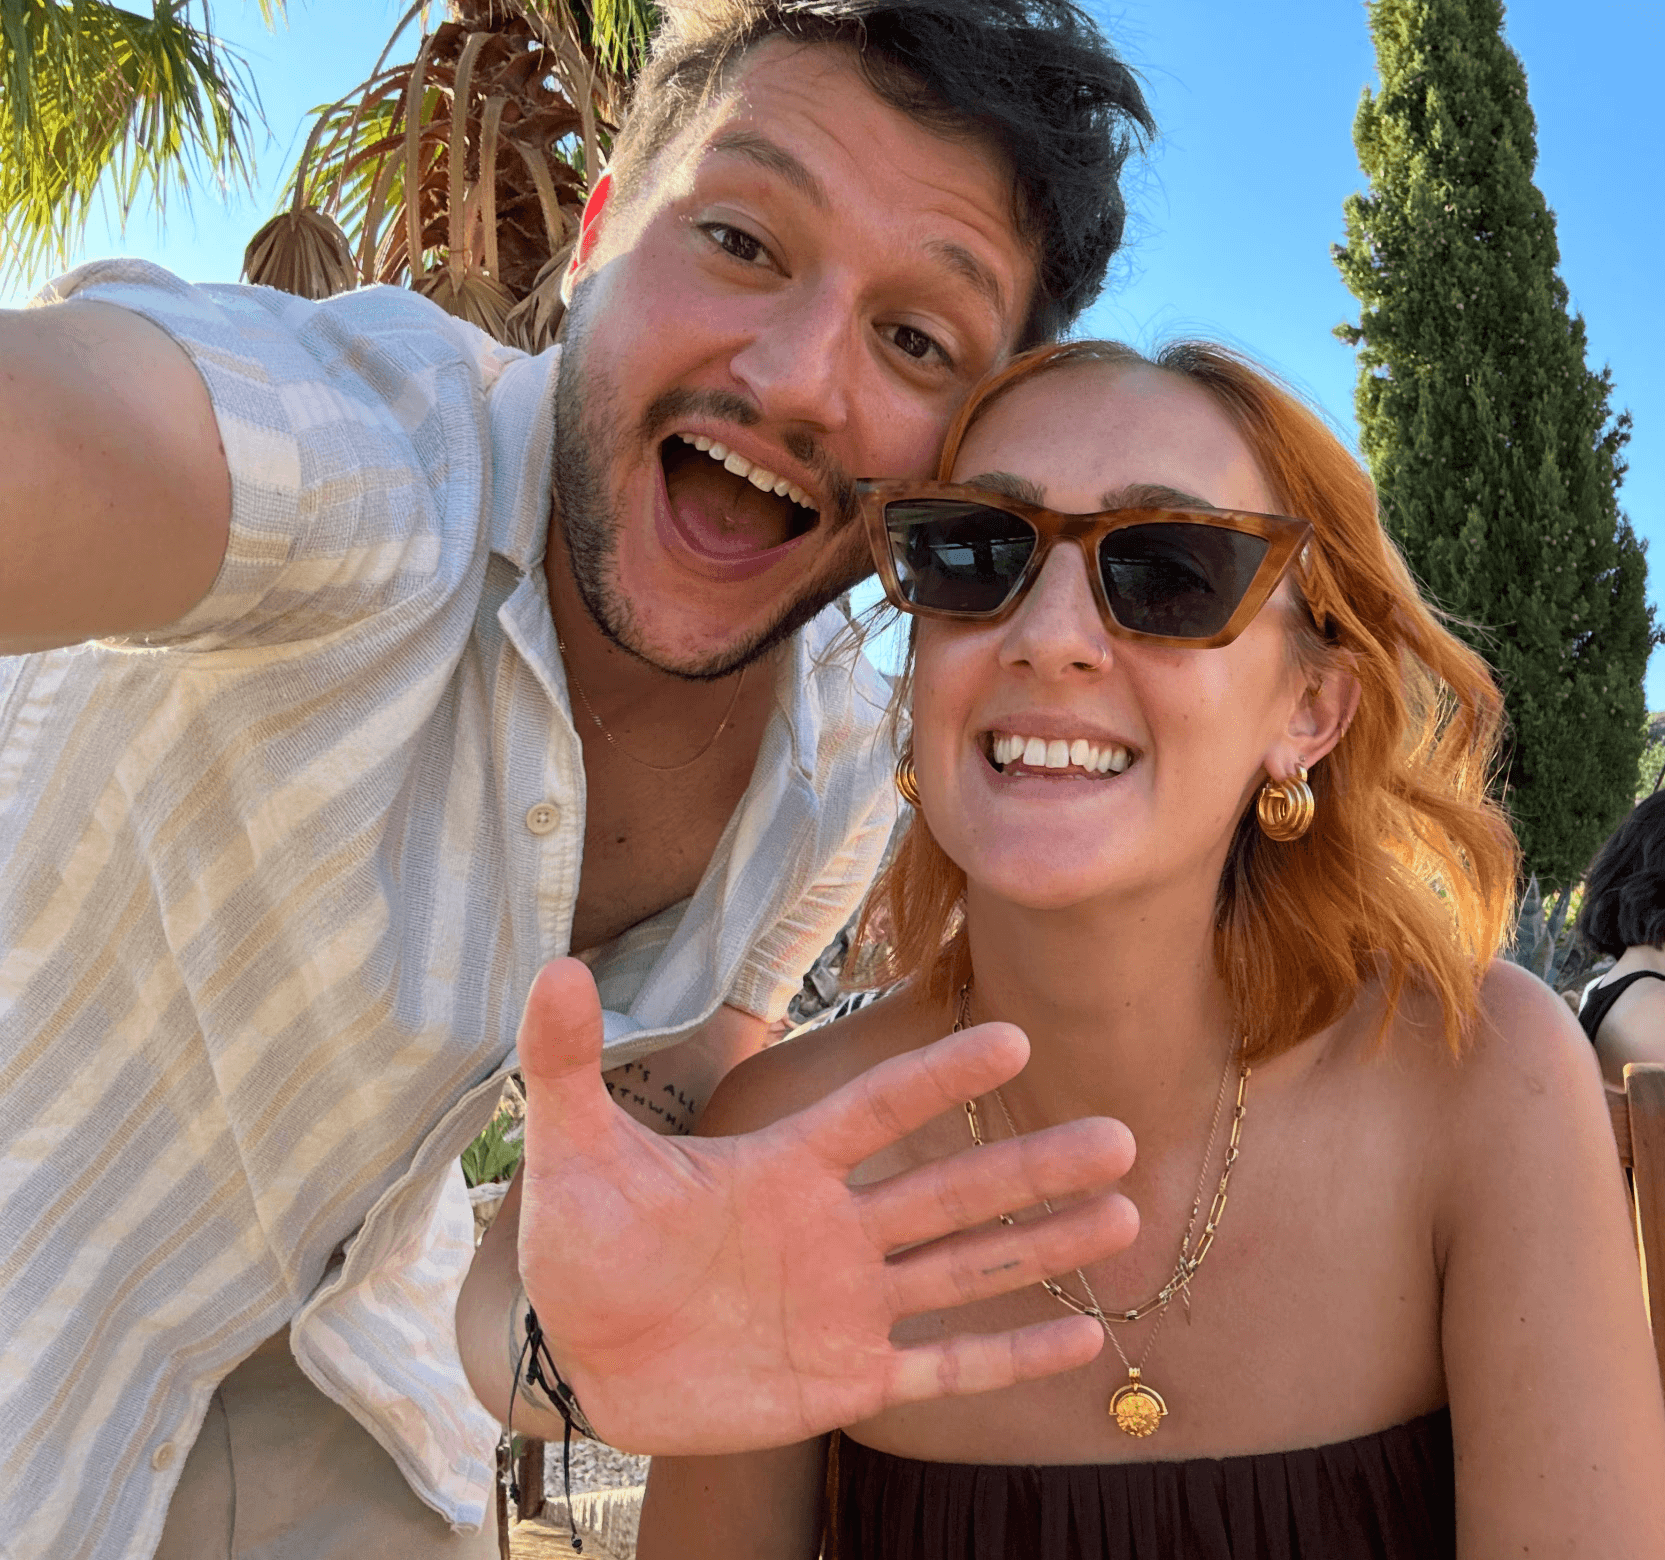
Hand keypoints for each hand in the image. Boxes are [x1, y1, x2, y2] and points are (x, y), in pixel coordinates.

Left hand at [515, 958, 1137, 1455]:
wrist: (580, 1353)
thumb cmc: (584, 1243)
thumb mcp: (571, 1153)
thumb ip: (567, 1064)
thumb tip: (556, 966)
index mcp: (783, 1168)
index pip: (873, 1111)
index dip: (936, 1079)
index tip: (1009, 1037)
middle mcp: (833, 1229)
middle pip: (948, 1192)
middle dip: (1031, 1167)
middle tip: (1119, 1136)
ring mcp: (847, 1306)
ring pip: (963, 1270)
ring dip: (1042, 1247)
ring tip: (1124, 1215)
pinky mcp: (846, 1378)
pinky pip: (942, 1366)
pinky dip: (1009, 1355)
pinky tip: (1085, 1342)